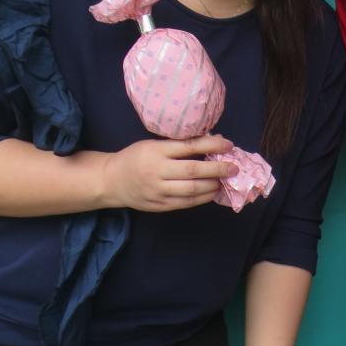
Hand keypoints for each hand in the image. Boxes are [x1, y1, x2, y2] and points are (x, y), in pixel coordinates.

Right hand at [100, 135, 235, 211]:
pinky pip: (185, 203)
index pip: (189, 147)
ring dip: (212, 185)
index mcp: (156, 151)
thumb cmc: (136, 157)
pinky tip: (212, 192)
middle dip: (217, 169)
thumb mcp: (153, 144)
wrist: (111, 181)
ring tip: (224, 181)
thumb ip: (179, 145)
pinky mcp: (159, 205)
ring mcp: (158, 191)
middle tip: (233, 167)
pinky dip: (202, 198)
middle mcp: (157, 171)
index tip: (228, 144)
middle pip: (193, 171)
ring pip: (191, 190)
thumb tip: (213, 140)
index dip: (211, 145)